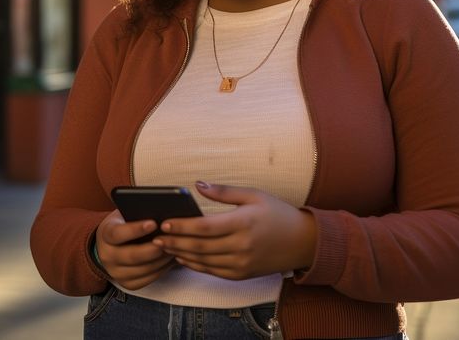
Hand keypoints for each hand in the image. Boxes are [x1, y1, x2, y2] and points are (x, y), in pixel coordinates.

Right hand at [95, 210, 175, 289]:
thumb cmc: (124, 225)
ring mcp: (116, 272)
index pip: (118, 233)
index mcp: (105, 235)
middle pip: (131, 256)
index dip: (135, 229)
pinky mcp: (127, 284)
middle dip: (152, 249)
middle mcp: (107, 256)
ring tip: (174, 249)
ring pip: (142, 269)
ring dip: (161, 260)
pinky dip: (161, 269)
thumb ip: (137, 214)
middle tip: (168, 241)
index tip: (153, 223)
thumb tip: (161, 212)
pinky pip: (148, 279)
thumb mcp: (124, 215)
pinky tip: (170, 259)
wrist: (111, 245)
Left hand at [152, 182, 317, 279]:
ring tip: (163, 247)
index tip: (164, 222)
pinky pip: (212, 271)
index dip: (182, 226)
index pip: (204, 227)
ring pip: (203, 262)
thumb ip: (223, 192)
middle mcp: (241, 246)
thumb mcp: (253, 195)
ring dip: (180, 255)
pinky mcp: (241, 274)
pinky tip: (182, 257)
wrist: (302, 242)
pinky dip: (195, 265)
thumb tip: (197, 185)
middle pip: (199, 247)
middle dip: (174, 242)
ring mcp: (241, 263)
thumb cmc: (277, 214)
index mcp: (243, 223)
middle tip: (155, 237)